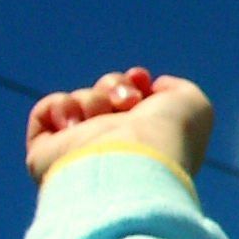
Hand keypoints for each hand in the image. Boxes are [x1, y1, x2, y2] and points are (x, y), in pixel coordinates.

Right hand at [24, 67, 213, 186]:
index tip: (141, 80)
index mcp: (146, 140)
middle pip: (104, 94)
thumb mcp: (194, 104)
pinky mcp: (47, 154)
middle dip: (114, 86)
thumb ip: (176, 90)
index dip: (135, 82)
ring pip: (79, 100)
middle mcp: (113, 147)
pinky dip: (59, 107)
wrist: (133, 159)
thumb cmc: (168, 136)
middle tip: (127, 103)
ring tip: (102, 117)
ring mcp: (80, 151)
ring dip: (93, 99)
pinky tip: (75, 122)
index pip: (132, 100)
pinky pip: (44, 113)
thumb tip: (151, 88)